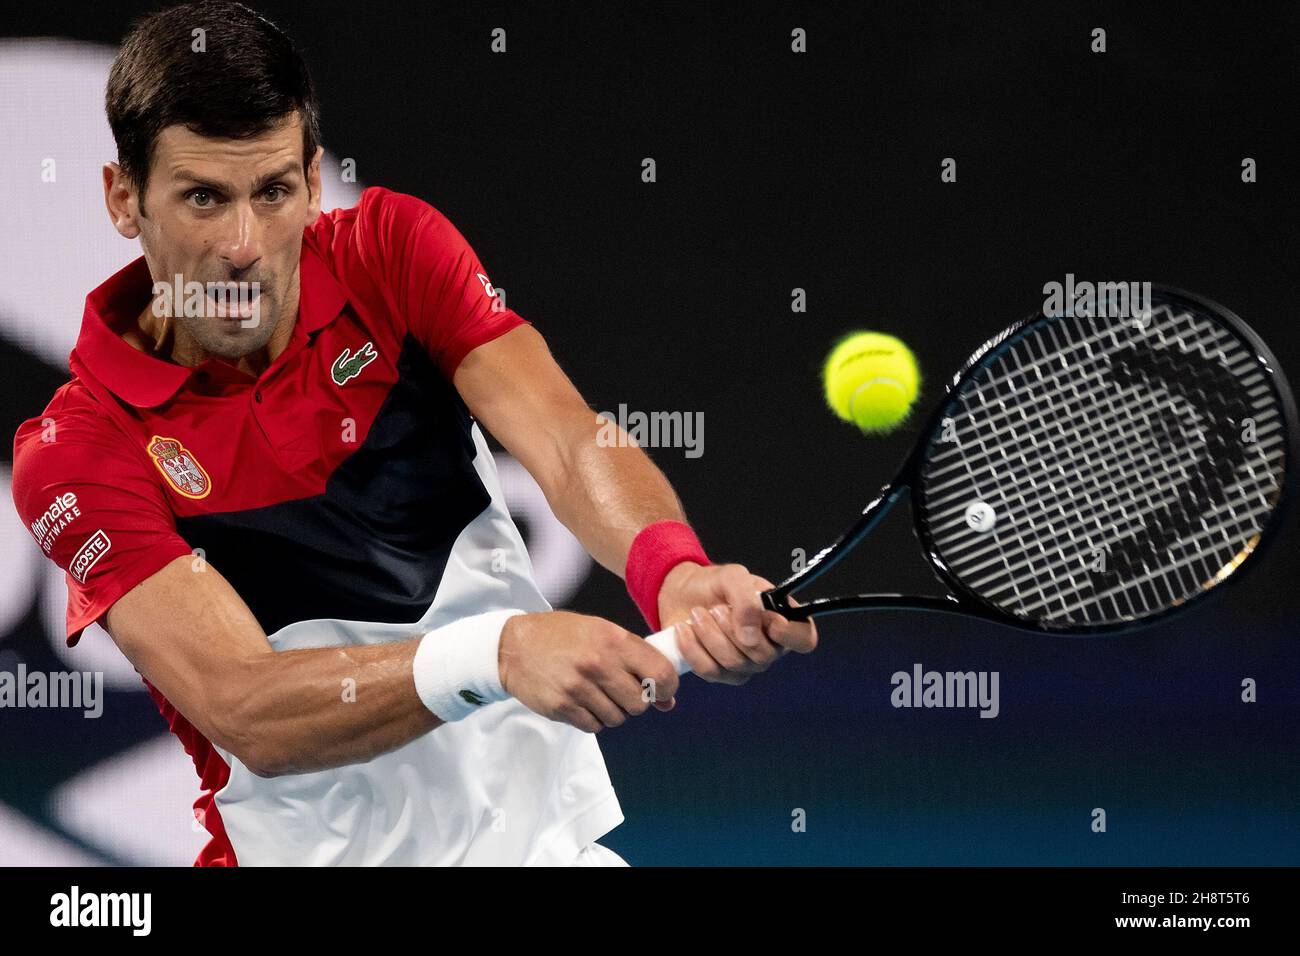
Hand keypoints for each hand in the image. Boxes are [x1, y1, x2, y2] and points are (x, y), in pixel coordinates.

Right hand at [498, 611, 680, 732]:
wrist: (515, 646)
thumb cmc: (564, 637)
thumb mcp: (603, 633)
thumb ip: (637, 661)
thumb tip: (668, 701)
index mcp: (613, 639)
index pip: (660, 673)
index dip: (667, 687)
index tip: (661, 690)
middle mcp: (598, 663)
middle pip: (639, 703)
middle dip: (635, 701)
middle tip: (620, 690)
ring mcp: (578, 687)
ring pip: (617, 718)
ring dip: (612, 711)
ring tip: (596, 693)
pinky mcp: (561, 706)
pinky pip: (594, 726)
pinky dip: (592, 719)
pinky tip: (581, 701)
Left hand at [656, 562, 817, 684]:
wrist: (683, 593)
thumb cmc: (716, 584)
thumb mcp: (733, 577)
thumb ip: (747, 600)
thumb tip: (750, 637)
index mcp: (783, 621)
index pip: (804, 639)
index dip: (790, 634)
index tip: (768, 619)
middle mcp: (770, 647)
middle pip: (763, 655)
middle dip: (733, 629)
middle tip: (717, 608)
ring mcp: (746, 665)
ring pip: (734, 664)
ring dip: (710, 634)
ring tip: (697, 613)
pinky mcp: (720, 674)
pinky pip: (710, 671)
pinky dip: (693, 648)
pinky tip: (684, 630)